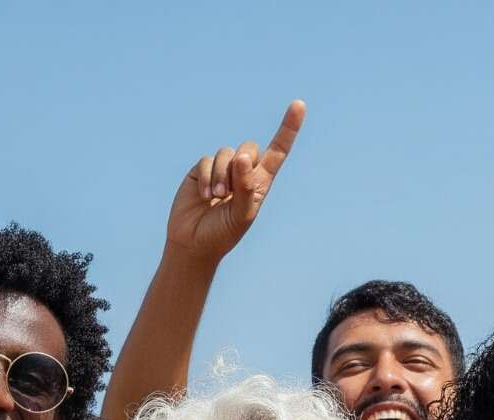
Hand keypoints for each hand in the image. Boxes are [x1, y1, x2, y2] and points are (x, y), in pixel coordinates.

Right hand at [164, 101, 305, 263]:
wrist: (194, 242)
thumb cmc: (224, 233)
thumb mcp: (242, 215)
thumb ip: (245, 187)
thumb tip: (243, 156)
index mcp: (261, 183)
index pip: (278, 152)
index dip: (288, 129)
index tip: (299, 105)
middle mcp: (243, 172)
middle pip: (249, 148)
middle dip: (240, 167)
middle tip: (231, 192)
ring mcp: (222, 169)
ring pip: (226, 153)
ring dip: (221, 176)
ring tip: (216, 198)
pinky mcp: (201, 169)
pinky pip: (206, 160)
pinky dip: (206, 178)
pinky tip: (204, 197)